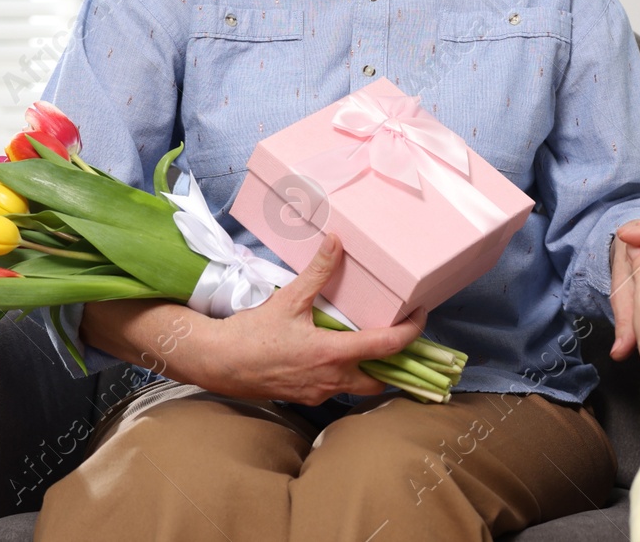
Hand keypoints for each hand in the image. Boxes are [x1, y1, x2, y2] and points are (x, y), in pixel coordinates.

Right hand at [182, 233, 426, 404]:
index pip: (387, 347)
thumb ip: (318, 271)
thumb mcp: (289, 299)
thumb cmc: (253, 334)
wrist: (218, 364)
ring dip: (369, 370)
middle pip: (380, 379)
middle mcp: (332, 379)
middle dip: (394, 363)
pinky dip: (344, 374)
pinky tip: (335, 355)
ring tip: (371, 345)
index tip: (421, 315)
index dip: (412, 332)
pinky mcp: (304, 397)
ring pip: (357, 387)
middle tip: (399, 337)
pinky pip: (335, 389)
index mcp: (333, 355)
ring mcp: (318, 393)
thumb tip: (337, 241)